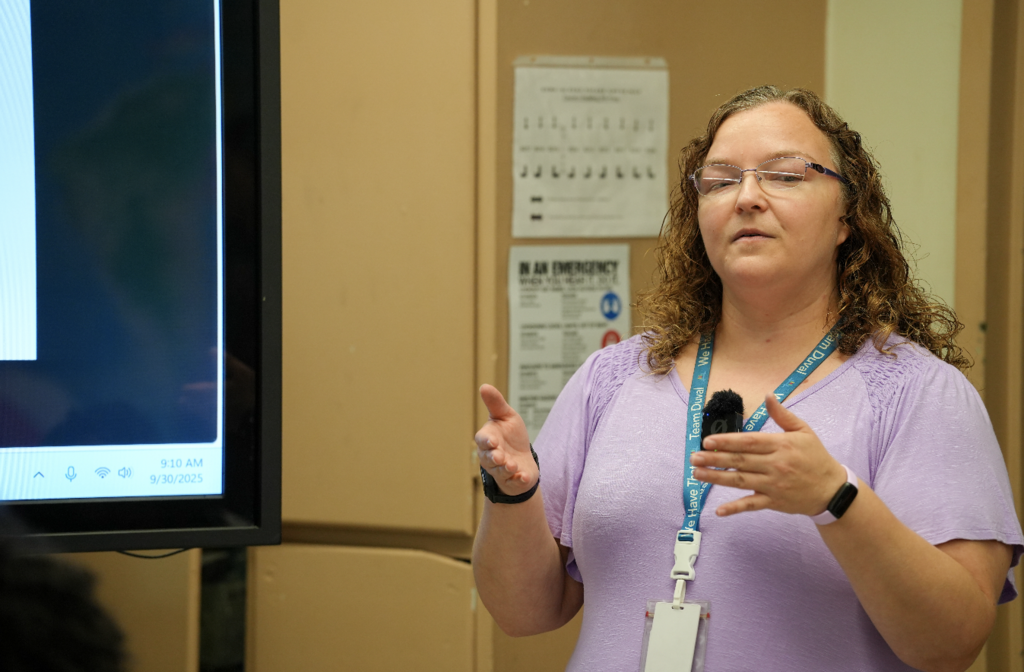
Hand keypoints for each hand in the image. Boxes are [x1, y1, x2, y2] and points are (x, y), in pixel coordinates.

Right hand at [475, 384, 536, 496]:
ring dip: (506, 469)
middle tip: (500, 456)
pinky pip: (514, 482)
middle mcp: (491, 457)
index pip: (482, 440)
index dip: (486, 441)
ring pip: (500, 471)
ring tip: (512, 465)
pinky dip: (518, 480)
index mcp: (488, 439)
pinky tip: (524, 477)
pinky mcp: (514, 481)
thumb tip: (484, 386)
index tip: (492, 440)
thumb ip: (496, 403)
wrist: (523, 458)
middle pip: (489, 459)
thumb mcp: (506, 416)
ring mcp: (501, 470)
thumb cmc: (511, 436)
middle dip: (495, 458)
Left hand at [690, 393, 846, 516]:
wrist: (832, 489)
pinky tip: (718, 510)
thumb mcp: (804, 431)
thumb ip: (782, 415)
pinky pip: (752, 505)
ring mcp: (774, 485)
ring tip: (696, 473)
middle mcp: (776, 465)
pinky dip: (735, 508)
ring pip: (741, 481)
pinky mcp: (774, 502)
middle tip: (693, 457)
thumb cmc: (816, 457)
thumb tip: (768, 395)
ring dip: (716, 478)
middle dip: (714, 459)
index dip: (727, 442)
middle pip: (740, 461)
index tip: (707, 441)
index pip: (749, 442)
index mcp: (781, 445)